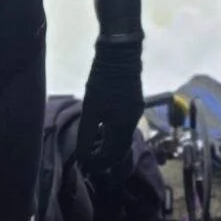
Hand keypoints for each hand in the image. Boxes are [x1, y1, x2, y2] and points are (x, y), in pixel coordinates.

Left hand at [77, 36, 144, 184]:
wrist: (120, 54)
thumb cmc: (101, 82)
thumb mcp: (90, 109)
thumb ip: (87, 134)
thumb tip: (84, 155)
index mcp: (123, 127)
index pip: (112, 155)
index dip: (98, 163)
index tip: (85, 166)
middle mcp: (133, 123)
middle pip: (120, 149)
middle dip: (105, 158)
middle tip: (89, 160)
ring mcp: (136, 113)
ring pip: (124, 138)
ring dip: (110, 146)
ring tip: (95, 147)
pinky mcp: (135, 104)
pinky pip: (126, 127)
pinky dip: (115, 134)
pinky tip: (104, 130)